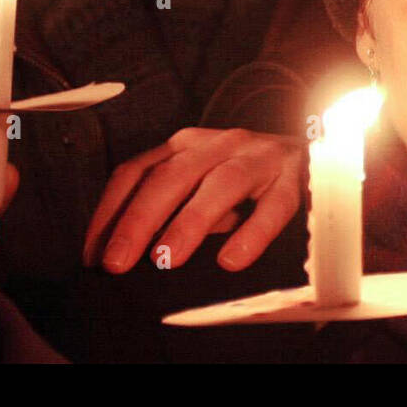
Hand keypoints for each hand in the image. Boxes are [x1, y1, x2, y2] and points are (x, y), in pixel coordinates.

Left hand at [83, 127, 302, 273]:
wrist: (314, 150)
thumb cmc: (244, 176)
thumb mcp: (200, 182)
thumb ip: (169, 204)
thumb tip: (125, 250)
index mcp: (186, 144)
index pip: (137, 171)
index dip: (111, 212)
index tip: (93, 254)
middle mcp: (218, 144)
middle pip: (171, 176)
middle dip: (138, 220)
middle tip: (117, 263)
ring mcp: (257, 157)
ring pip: (219, 184)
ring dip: (189, 222)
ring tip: (166, 258)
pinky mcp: (293, 178)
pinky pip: (274, 205)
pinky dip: (252, 233)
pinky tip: (232, 260)